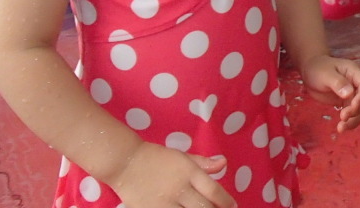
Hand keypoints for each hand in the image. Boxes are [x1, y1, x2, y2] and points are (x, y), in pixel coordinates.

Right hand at [110, 141, 235, 207]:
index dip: (226, 202)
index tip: (233, 207)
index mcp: (189, 172)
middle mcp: (180, 189)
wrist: (126, 163)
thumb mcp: (182, 156)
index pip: (214, 191)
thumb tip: (223, 163)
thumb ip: (203, 163)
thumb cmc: (157, 158)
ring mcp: (165, 203)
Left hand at [299, 54, 359, 131]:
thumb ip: (338, 83)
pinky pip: (354, 114)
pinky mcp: (347, 102)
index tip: (352, 107)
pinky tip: (341, 128)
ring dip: (355, 120)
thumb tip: (349, 94)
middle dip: (357, 111)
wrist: (310, 71)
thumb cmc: (317, 69)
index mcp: (354, 72)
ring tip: (341, 128)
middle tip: (342, 118)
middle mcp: (357, 83)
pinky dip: (350, 122)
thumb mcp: (325, 74)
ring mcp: (353, 93)